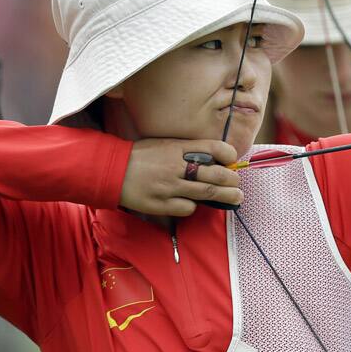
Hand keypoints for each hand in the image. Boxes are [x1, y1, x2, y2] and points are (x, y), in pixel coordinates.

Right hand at [120, 138, 241, 216]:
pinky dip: (194, 206)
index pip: (213, 148)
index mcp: (178, 147)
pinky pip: (188, 208)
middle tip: (238, 184)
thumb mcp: (165, 144)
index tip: (232, 160)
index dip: (229, 154)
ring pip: (207, 193)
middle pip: (216, 174)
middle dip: (233, 180)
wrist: (112, 170)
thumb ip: (188, 150)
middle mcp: (176, 166)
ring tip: (236, 198)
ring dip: (225, 196)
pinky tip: (192, 203)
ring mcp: (169, 186)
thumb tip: (215, 159)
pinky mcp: (161, 204)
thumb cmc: (142, 156)